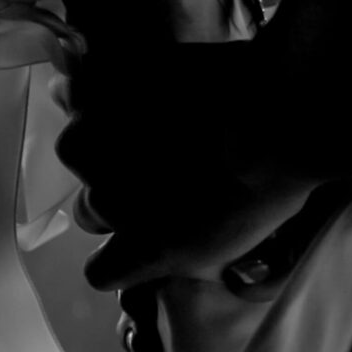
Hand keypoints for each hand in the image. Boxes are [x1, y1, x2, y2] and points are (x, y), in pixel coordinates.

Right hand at [53, 36, 322, 292]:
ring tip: (146, 119)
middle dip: (118, 193)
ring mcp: (97, 142)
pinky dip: (90, 87)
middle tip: (157, 168)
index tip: (150, 234)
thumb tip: (172, 247)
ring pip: (76, 149)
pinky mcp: (102, 89)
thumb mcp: (230, 246)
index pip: (101, 271)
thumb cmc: (268, 184)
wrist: (278, 109)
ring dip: (102, 140)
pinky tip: (121, 80)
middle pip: (89, 208)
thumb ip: (183, 255)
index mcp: (140, 252)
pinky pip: (73, 90)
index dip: (127, 253)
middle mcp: (105, 202)